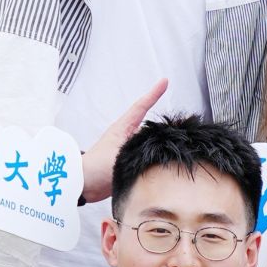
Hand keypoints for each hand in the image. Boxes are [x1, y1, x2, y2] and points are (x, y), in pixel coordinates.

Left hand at [78, 79, 168, 203]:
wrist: (83, 184)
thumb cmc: (94, 168)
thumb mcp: (118, 157)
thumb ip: (136, 152)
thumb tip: (156, 151)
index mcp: (123, 129)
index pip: (140, 107)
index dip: (153, 94)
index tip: (164, 82)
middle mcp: (127, 137)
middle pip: (150, 126)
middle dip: (167, 124)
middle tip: (184, 123)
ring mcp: (129, 150)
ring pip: (150, 142)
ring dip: (162, 143)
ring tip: (180, 142)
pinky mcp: (129, 163)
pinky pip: (147, 157)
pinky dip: (156, 157)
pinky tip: (166, 162)